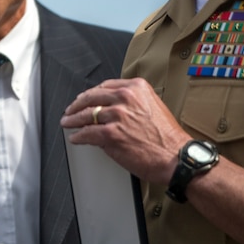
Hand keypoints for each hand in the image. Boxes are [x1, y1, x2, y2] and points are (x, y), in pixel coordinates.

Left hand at [61, 77, 187, 184]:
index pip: (104, 86)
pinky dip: (78, 136)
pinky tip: (75, 138)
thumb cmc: (167, 137)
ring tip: (67, 123)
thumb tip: (109, 109)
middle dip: (77, 105)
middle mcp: (125, 98)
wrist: (176, 157)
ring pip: (86, 115)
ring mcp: (117, 115)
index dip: (90, 93)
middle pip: (91, 97)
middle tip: (70, 110)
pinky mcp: (111, 134)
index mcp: (136, 88)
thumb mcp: (152, 107)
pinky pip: (87, 133)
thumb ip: (131, 104)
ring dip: (73, 120)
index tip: (84, 98)